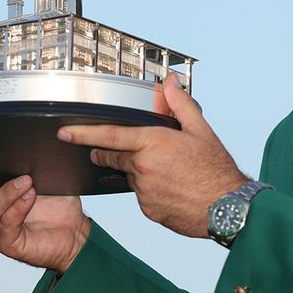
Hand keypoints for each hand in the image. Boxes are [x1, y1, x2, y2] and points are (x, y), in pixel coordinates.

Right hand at [0, 172, 90, 273]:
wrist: (74, 231)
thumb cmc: (55, 204)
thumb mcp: (40, 179)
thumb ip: (24, 166)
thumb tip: (19, 143)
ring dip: (6, 193)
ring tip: (26, 181)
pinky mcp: (9, 244)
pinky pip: (7, 225)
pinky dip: (17, 208)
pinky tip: (29, 196)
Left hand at [58, 74, 248, 237]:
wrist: (228, 209)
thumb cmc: (216, 169)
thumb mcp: (201, 131)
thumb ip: (180, 104)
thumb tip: (169, 82)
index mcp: (154, 144)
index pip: (110, 136)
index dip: (83, 133)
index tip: (64, 131)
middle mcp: (143, 168)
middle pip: (113, 156)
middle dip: (110, 151)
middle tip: (126, 150)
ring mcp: (144, 191)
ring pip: (130, 176)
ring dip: (139, 171)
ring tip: (168, 172)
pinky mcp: (148, 209)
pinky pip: (141, 195)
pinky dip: (150, 189)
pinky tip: (170, 188)